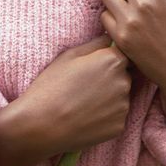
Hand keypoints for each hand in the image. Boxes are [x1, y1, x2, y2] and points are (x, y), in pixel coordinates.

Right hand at [0, 34, 131, 165]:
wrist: (40, 125)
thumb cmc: (52, 85)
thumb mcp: (70, 55)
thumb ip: (96, 44)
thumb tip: (110, 38)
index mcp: (113, 60)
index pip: (124, 54)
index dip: (109, 60)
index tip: (94, 67)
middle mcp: (124, 82)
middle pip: (124, 75)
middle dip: (111, 78)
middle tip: (86, 86)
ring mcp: (123, 106)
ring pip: (121, 97)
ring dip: (109, 98)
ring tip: (84, 103)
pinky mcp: (119, 127)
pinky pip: (116, 117)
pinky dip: (105, 117)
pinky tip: (86, 117)